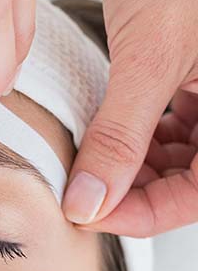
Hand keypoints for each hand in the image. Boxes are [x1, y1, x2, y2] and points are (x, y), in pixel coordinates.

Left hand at [62, 0, 197, 236]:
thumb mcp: (151, 55)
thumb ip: (119, 137)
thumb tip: (88, 202)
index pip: (195, 199)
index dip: (140, 215)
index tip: (87, 213)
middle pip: (186, 181)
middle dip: (132, 190)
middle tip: (83, 190)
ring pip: (178, 157)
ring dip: (133, 166)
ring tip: (92, 161)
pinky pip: (174, 126)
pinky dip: (139, 136)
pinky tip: (110, 132)